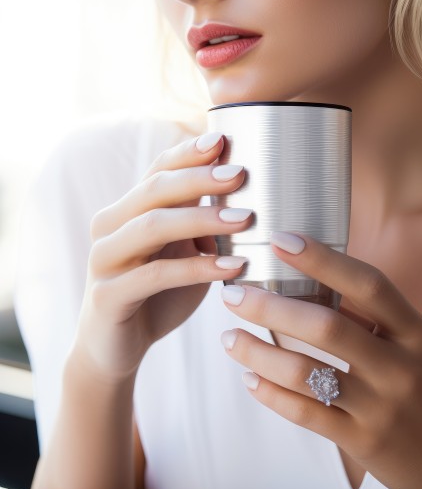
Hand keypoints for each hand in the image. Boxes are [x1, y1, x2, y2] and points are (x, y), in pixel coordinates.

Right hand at [74, 132, 252, 380]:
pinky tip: (233, 267)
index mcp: (128, 211)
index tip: (225, 140)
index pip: (158, 170)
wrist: (119, 348)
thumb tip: (250, 200)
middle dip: (200, 179)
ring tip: (245, 219)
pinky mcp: (108, 295)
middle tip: (241, 174)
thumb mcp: (184, 255)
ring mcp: (104, 260)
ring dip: (202, 219)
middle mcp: (110, 227)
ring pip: (153, 226)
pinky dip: (196, 268)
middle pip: (155, 190)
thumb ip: (202, 228)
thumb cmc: (158, 296)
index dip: (189, 154)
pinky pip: (155, 275)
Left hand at [219, 231, 421, 488]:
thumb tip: (315, 282)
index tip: (281, 239)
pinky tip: (250, 378)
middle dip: (270, 306)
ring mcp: (381, 407)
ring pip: (305, 373)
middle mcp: (400, 366)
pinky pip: (306, 413)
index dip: (323, 259)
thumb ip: (371, 318)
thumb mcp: (416, 347)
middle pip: (326, 326)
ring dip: (258, 351)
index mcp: (415, 332)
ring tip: (230, 337)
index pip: (367, 284)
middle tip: (233, 294)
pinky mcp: (363, 441)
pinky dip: (271, 393)